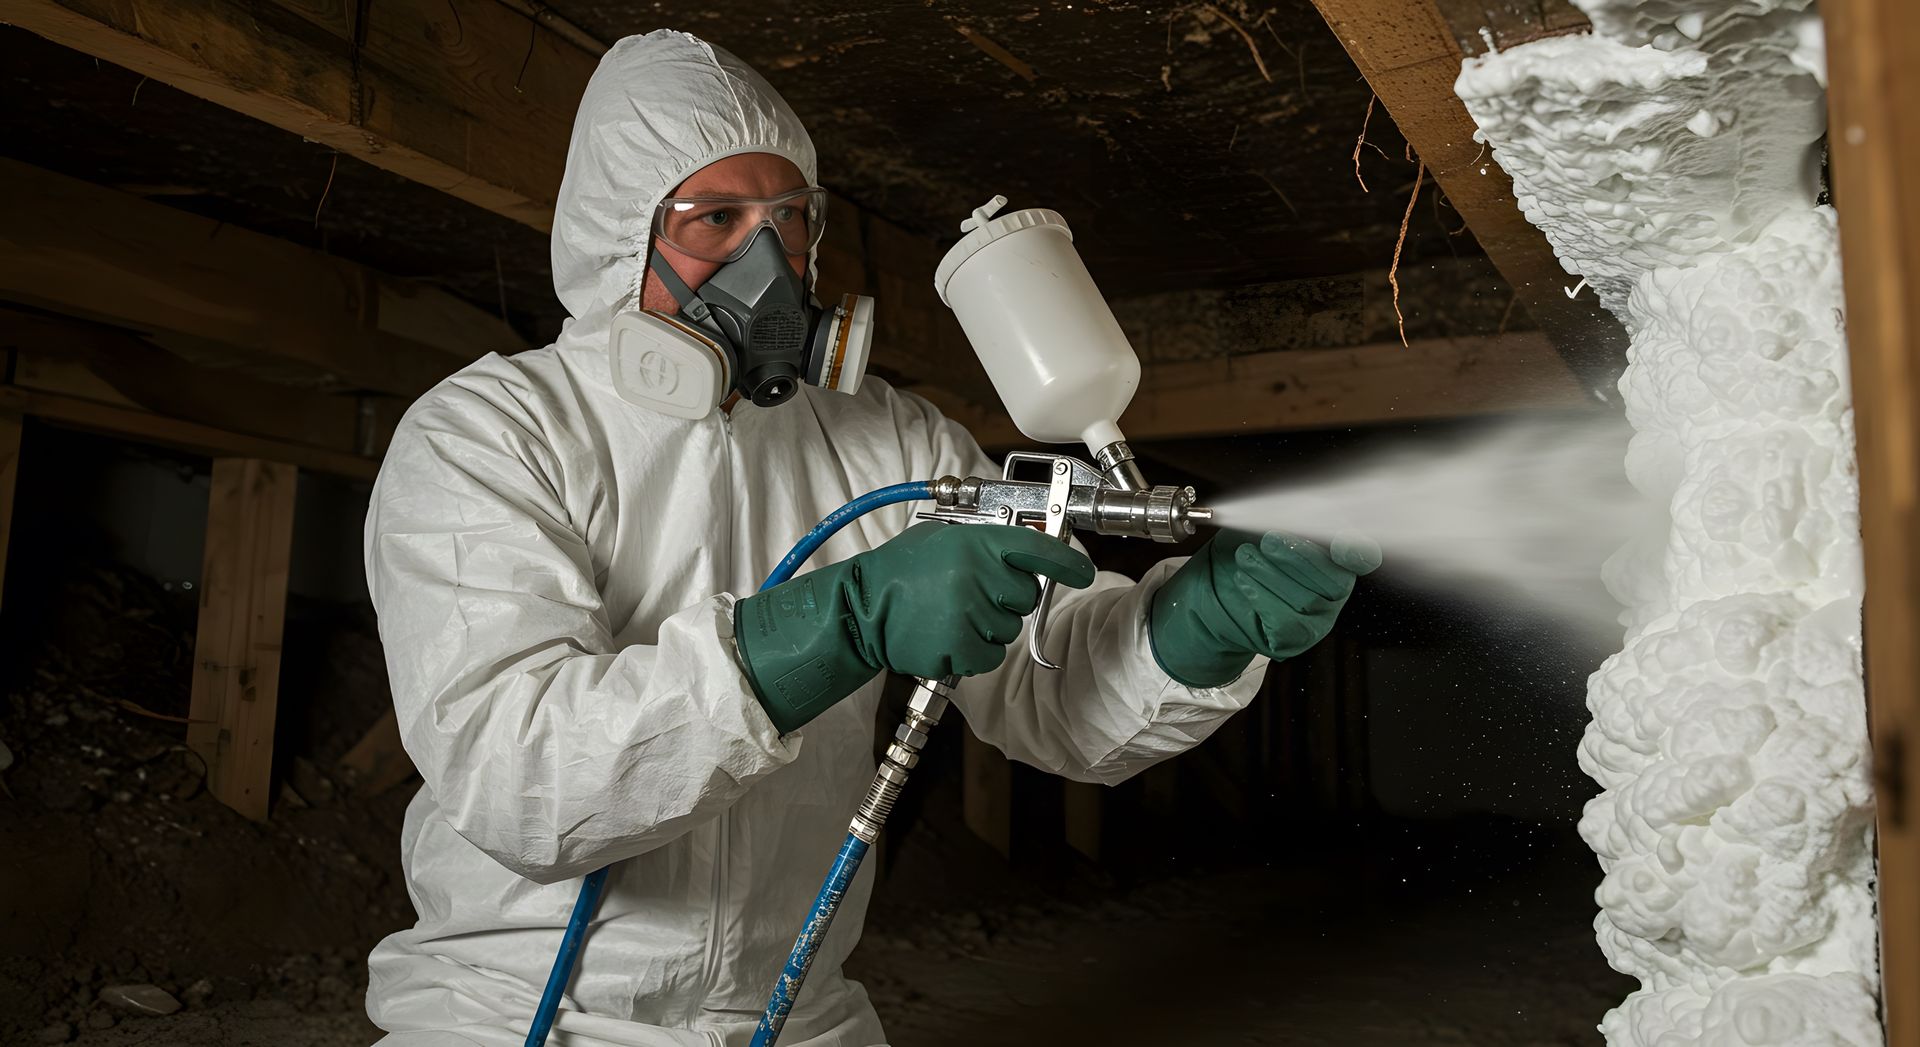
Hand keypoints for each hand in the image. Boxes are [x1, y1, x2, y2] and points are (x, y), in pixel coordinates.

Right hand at [735, 523, 1094, 732]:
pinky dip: (975, 652)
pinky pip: (991, 655)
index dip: (1066, 562)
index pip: (1036, 549)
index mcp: (976, 542)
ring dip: (989, 627)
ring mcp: (970, 612)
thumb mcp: (943, 538)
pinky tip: (947, 635)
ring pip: (1009, 628)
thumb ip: (987, 542)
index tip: (1082, 572)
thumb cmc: (901, 571)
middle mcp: (978, 574)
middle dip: (1008, 599)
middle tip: (972, 595)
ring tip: (951, 614)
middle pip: (1026, 595)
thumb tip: (1031, 548)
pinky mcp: (961, 646)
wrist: (861, 609)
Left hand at [1149, 529, 1381, 687]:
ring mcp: (1317, 620)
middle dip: (1300, 557)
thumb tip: (1305, 507)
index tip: (1340, 542)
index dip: (1357, 550)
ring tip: (1244, 556)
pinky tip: (1243, 580)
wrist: (1212, 587)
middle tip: (1269, 539)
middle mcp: (1334, 593)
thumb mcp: (1263, 524)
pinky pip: (1285, 622)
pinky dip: (1261, 597)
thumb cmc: (1246, 550)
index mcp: (1336, 560)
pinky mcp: (1294, 640)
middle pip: (1335, 579)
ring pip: (1306, 600)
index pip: (1362, 558)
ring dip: (1271, 574)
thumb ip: (1288, 515)